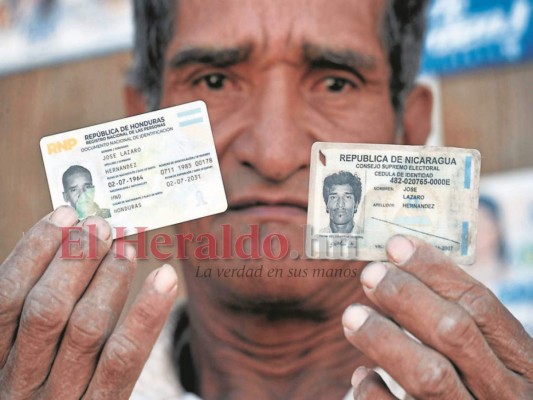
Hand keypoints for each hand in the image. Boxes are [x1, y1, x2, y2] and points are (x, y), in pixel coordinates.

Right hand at [0, 206, 177, 398]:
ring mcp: (62, 399)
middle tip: (99, 225)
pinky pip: (124, 358)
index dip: (33, 252)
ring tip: (125, 248)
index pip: (5, 298)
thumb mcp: (26, 352)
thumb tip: (61, 240)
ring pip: (86, 328)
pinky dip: (146, 313)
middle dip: (74, 259)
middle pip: (45, 309)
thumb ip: (35, 306)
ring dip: (108, 279)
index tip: (63, 216)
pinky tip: (164, 278)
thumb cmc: (47, 383)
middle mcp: (19, 383)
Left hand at [342, 235, 532, 398]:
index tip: (396, 246)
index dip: (435, 270)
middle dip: (406, 296)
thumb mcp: (491, 361)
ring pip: (429, 375)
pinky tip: (363, 374)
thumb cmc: (482, 392)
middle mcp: (505, 393)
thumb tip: (398, 273)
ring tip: (352, 315)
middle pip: (454, 333)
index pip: (480, 304)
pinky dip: (375, 392)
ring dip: (384, 338)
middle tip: (370, 274)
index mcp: (523, 364)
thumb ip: (463, 327)